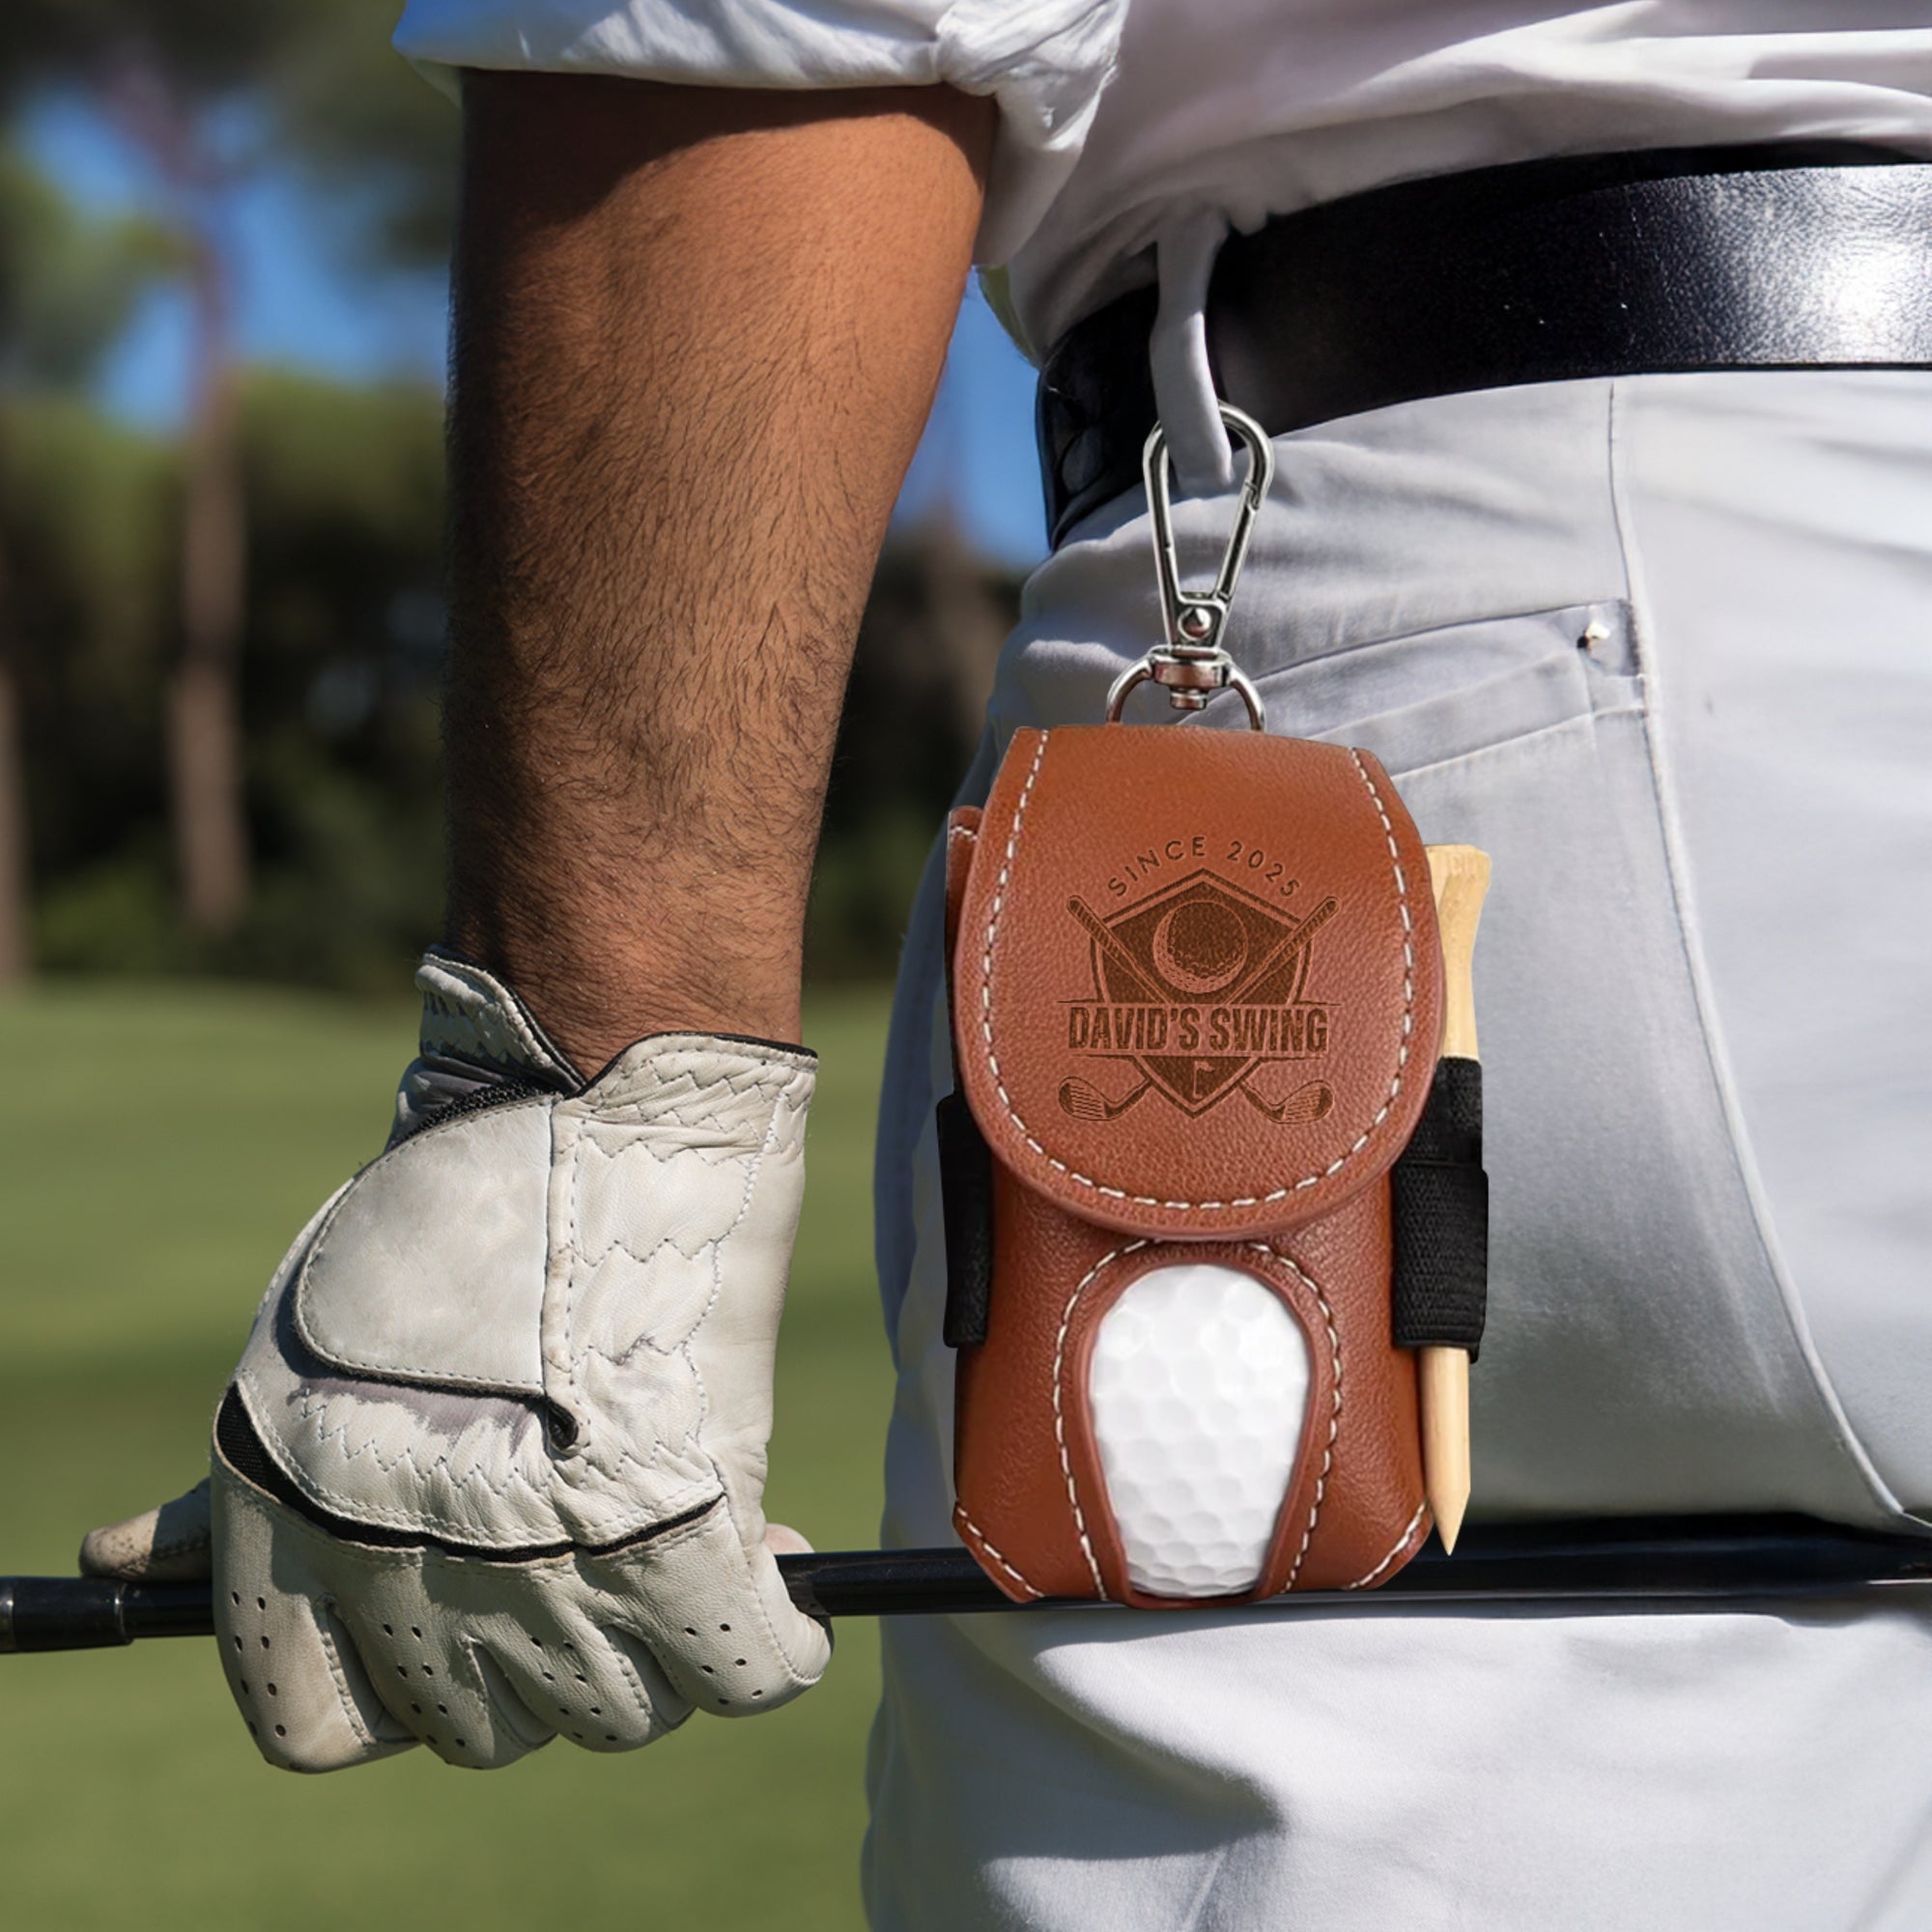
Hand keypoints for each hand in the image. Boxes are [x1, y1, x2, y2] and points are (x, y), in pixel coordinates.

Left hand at [82, 950, 829, 1769]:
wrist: (590, 1100)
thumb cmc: (454, 1204)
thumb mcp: (294, 1354)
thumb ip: (225, 1496)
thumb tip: (112, 1571)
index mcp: (289, 1526)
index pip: (315, 1727)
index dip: (402, 1684)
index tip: (466, 1616)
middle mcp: (403, 1569)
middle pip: (485, 1732)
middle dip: (541, 1663)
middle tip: (593, 1554)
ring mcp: (548, 1564)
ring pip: (619, 1714)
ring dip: (660, 1653)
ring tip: (686, 1540)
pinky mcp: (685, 1533)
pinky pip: (747, 1667)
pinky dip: (775, 1642)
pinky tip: (780, 1584)